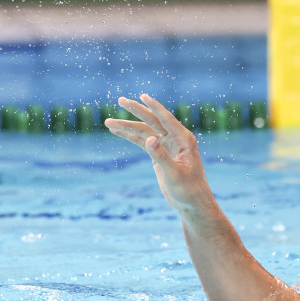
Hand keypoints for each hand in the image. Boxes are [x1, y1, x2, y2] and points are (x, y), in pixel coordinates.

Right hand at [104, 94, 213, 213]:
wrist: (191, 204)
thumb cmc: (188, 190)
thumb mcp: (174, 174)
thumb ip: (161, 156)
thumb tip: (150, 139)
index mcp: (183, 139)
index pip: (166, 118)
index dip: (154, 107)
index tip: (142, 96)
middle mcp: (175, 139)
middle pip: (152, 120)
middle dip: (136, 111)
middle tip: (121, 100)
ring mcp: (166, 146)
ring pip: (144, 131)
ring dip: (127, 126)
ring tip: (108, 122)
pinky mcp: (159, 154)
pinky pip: (142, 141)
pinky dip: (130, 136)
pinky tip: (117, 131)